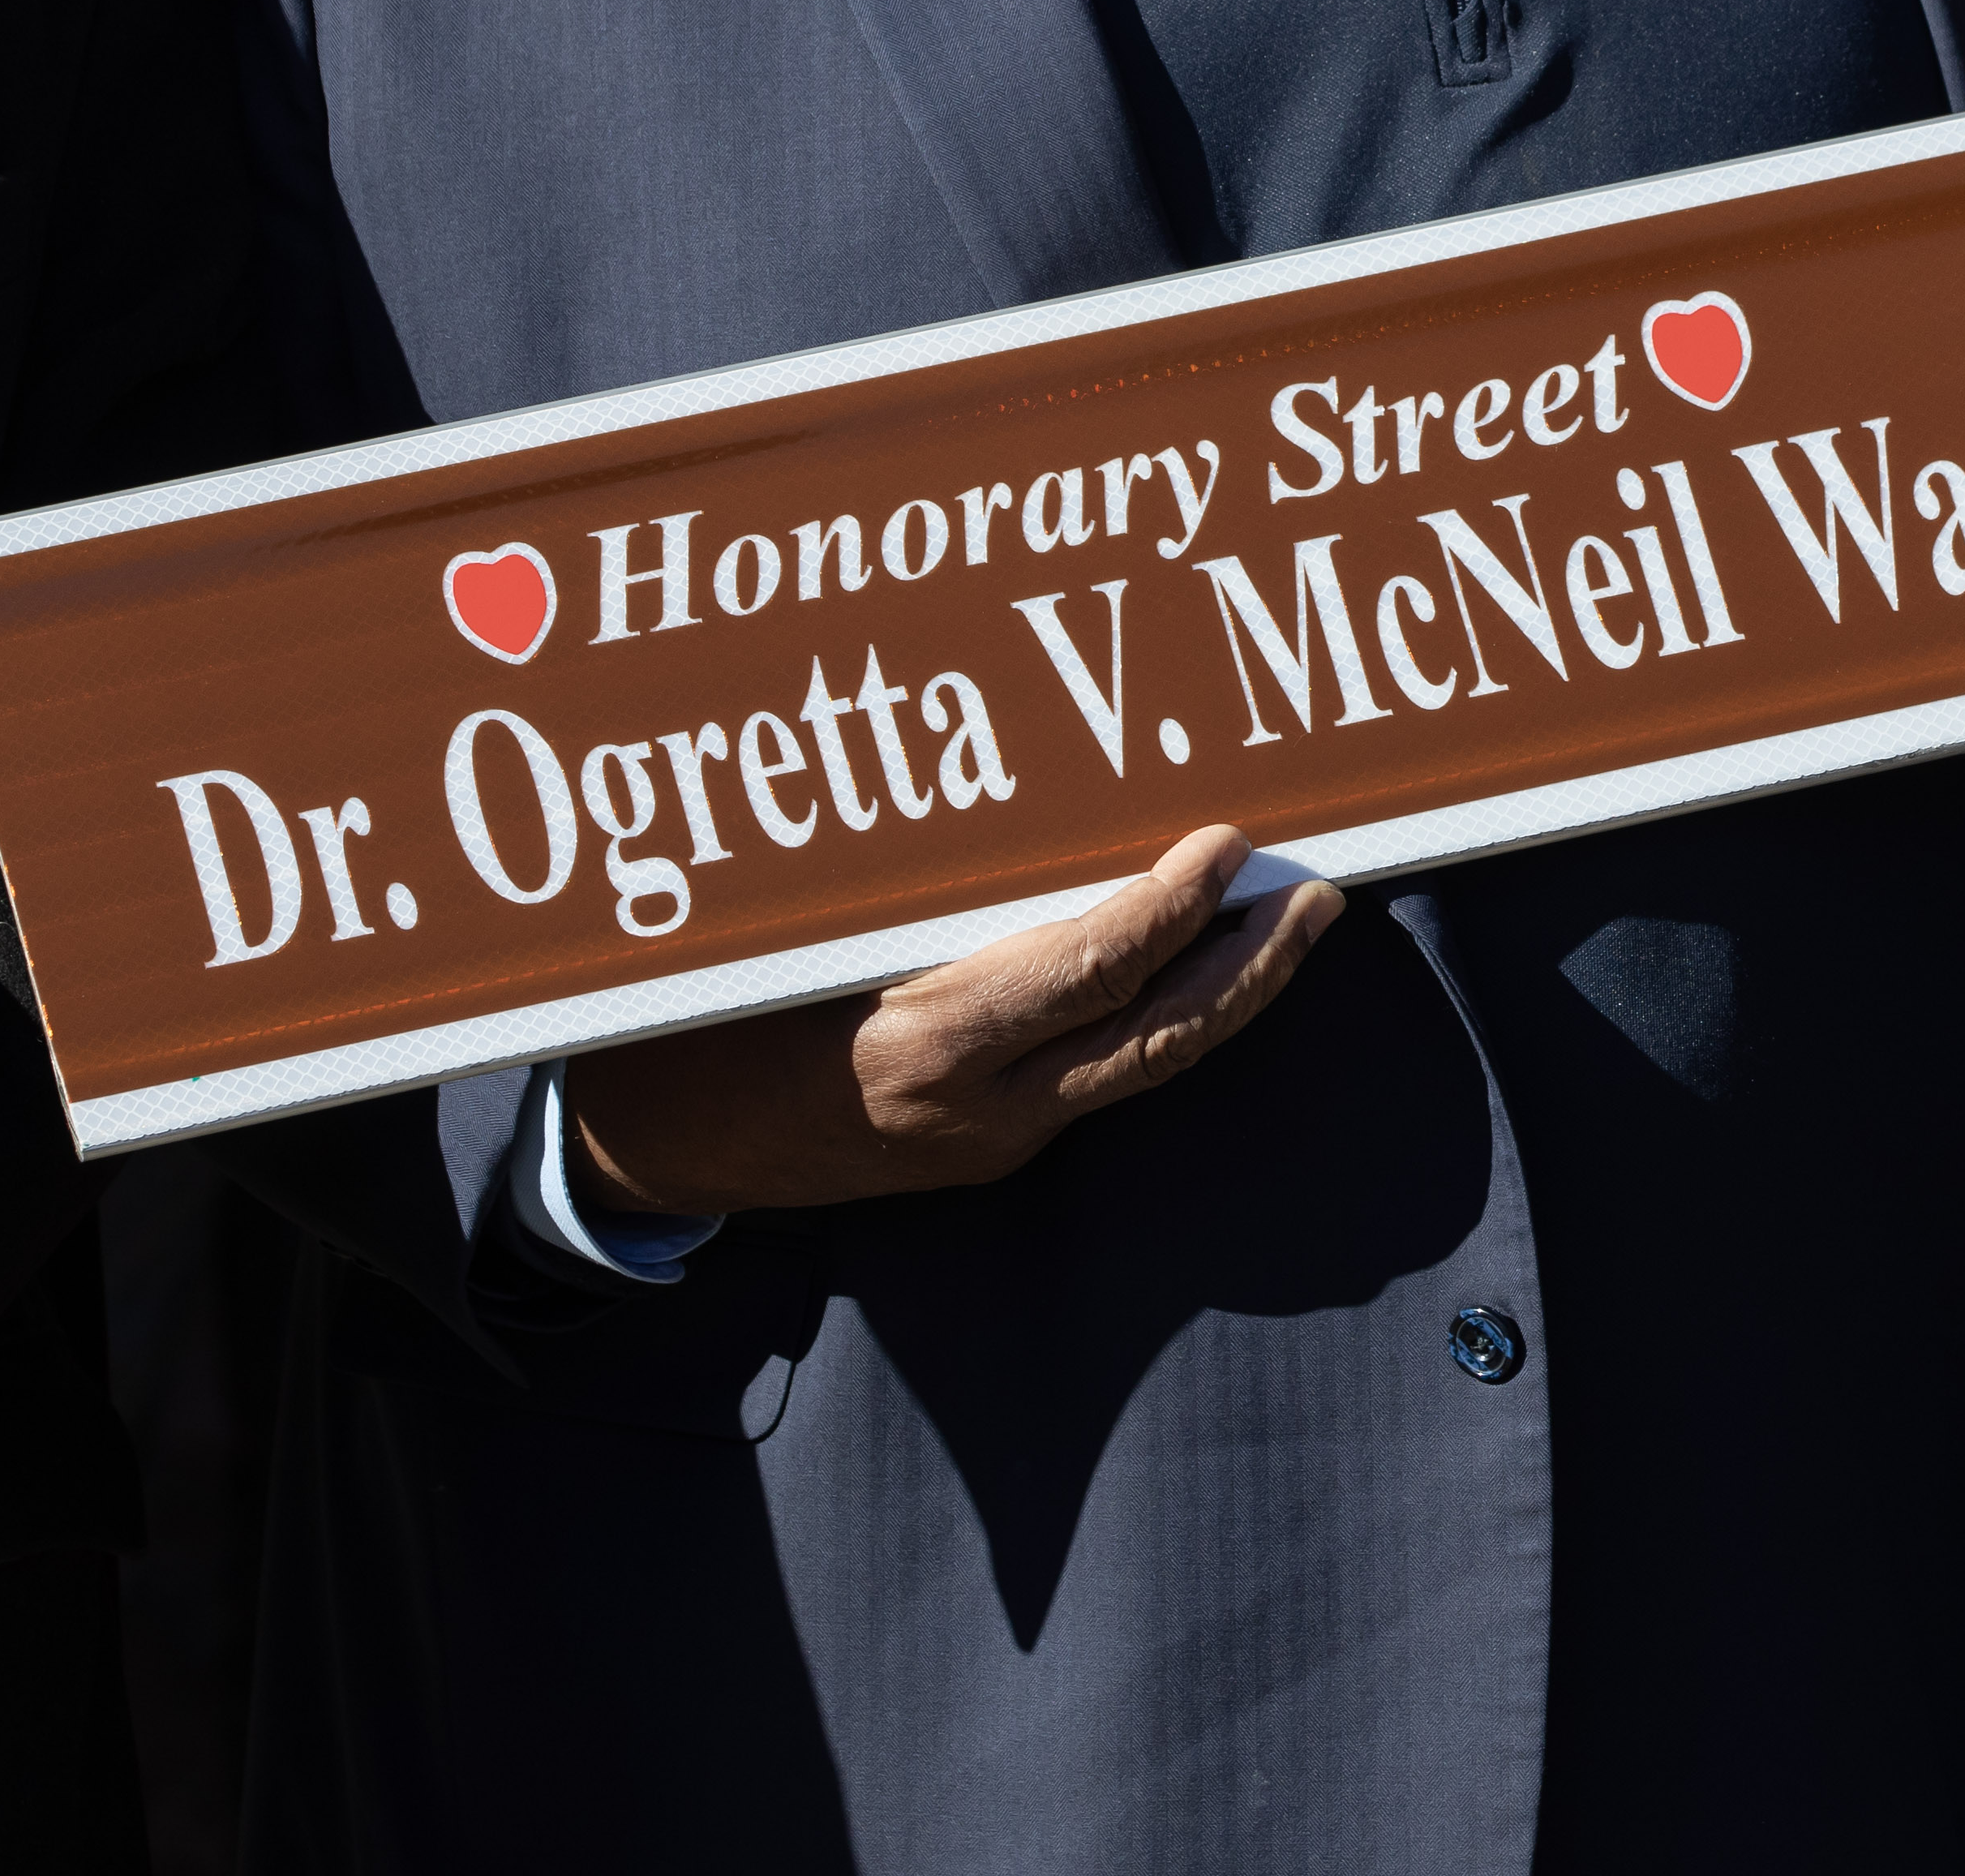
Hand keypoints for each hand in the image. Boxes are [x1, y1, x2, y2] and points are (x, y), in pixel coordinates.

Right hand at [564, 824, 1341, 1218]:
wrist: (646, 1152)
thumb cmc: (694, 1014)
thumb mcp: (785, 936)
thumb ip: (902, 893)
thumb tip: (1023, 808)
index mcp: (921, 1046)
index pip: (1087, 974)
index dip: (1168, 908)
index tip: (1226, 843)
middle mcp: (974, 1112)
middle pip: (1154, 1039)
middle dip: (1250, 969)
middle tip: (1319, 895)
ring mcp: (987, 1146)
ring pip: (1143, 1068)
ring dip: (1224, 996)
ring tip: (1286, 925)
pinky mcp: (986, 1156)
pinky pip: (1099, 1079)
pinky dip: (1158, 1021)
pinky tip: (1191, 971)